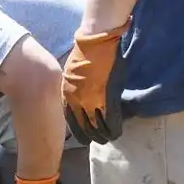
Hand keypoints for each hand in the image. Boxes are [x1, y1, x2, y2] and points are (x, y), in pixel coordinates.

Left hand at [62, 20, 129, 144]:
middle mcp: (77, 102)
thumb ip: (74, 89)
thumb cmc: (84, 54)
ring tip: (108, 138)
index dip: (78, 131)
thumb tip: (81, 98)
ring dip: (103, 135)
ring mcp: (93, 101)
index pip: (70, 120)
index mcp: (66, 95)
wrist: (95, 42)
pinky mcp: (108, 98)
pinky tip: (117, 132)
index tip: (83, 137)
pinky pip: (110, 120)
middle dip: (91, 137)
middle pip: (83, 127)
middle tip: (98, 140)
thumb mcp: (70, 74)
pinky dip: (114, 128)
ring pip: (97, 127)